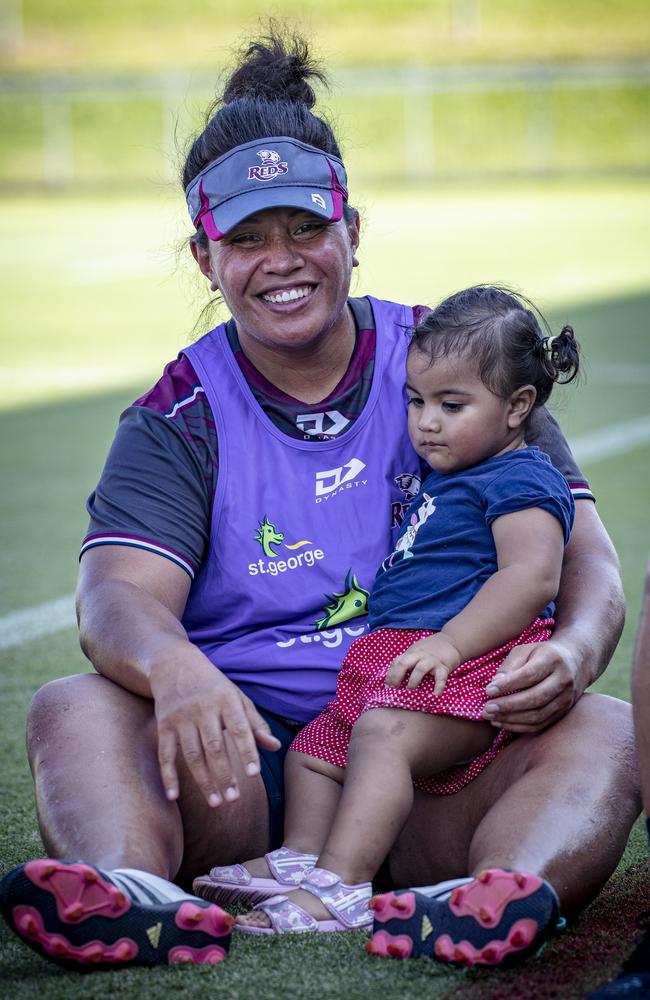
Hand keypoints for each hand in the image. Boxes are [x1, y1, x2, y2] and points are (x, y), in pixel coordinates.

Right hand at [150, 645, 280, 806]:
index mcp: (226, 700)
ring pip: (192, 755)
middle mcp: (203, 708)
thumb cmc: (213, 685)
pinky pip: (165, 754)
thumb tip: (276, 747)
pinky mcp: (164, 724)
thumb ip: (255, 723)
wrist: (174, 663)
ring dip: (203, 781)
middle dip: (224, 775)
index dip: (248, 752)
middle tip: (233, 799)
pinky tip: (173, 797)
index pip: (240, 729)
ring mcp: (181, 717)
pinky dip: (168, 776)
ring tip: (215, 803)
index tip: (254, 775)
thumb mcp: (237, 697)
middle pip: (215, 747)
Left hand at [386, 634, 461, 693]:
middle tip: (394, 689)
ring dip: (413, 681)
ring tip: (410, 690)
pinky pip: (440, 678)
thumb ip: (408, 659)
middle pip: (404, 663)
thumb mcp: (417, 650)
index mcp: (412, 652)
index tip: (387, 686)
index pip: (396, 662)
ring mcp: (431, 660)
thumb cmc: (431, 648)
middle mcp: (420, 655)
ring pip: (420, 669)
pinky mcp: (444, 666)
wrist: (452, 640)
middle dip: (396, 676)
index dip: (390, 674)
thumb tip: (395, 676)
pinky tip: (435, 696)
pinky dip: (438, 687)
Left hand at [482, 638, 582, 732]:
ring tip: (491, 717)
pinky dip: (519, 727)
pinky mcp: (563, 712)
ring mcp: (566, 698)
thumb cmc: (541, 654)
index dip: (508, 685)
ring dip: (512, 719)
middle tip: (487, 709)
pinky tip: (502, 722)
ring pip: (538, 715)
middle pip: (535, 698)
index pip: (530, 675)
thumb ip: (509, 666)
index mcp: (553, 659)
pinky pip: (541, 725)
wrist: (574, 661)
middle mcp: (563, 680)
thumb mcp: (524, 650)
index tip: (488, 691)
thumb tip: (494, 686)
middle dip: (508, 706)